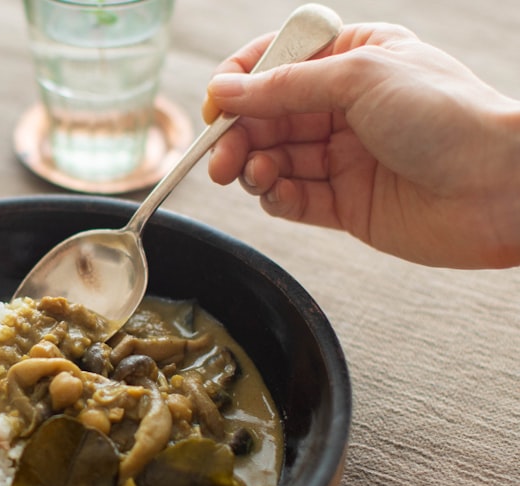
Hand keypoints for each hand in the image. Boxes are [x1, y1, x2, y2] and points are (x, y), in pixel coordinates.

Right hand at [202, 23, 519, 268]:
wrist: (500, 187)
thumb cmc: (448, 116)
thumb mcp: (359, 77)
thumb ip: (284, 88)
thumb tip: (223, 90)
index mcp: (354, 59)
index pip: (279, 64)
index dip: (241, 82)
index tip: (216, 104)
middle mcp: (346, 107)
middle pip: (268, 117)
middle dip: (239, 135)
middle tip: (219, 157)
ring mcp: (346, 157)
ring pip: (275, 159)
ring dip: (253, 167)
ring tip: (251, 175)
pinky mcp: (347, 204)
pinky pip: (294, 199)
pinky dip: (276, 197)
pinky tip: (273, 193)